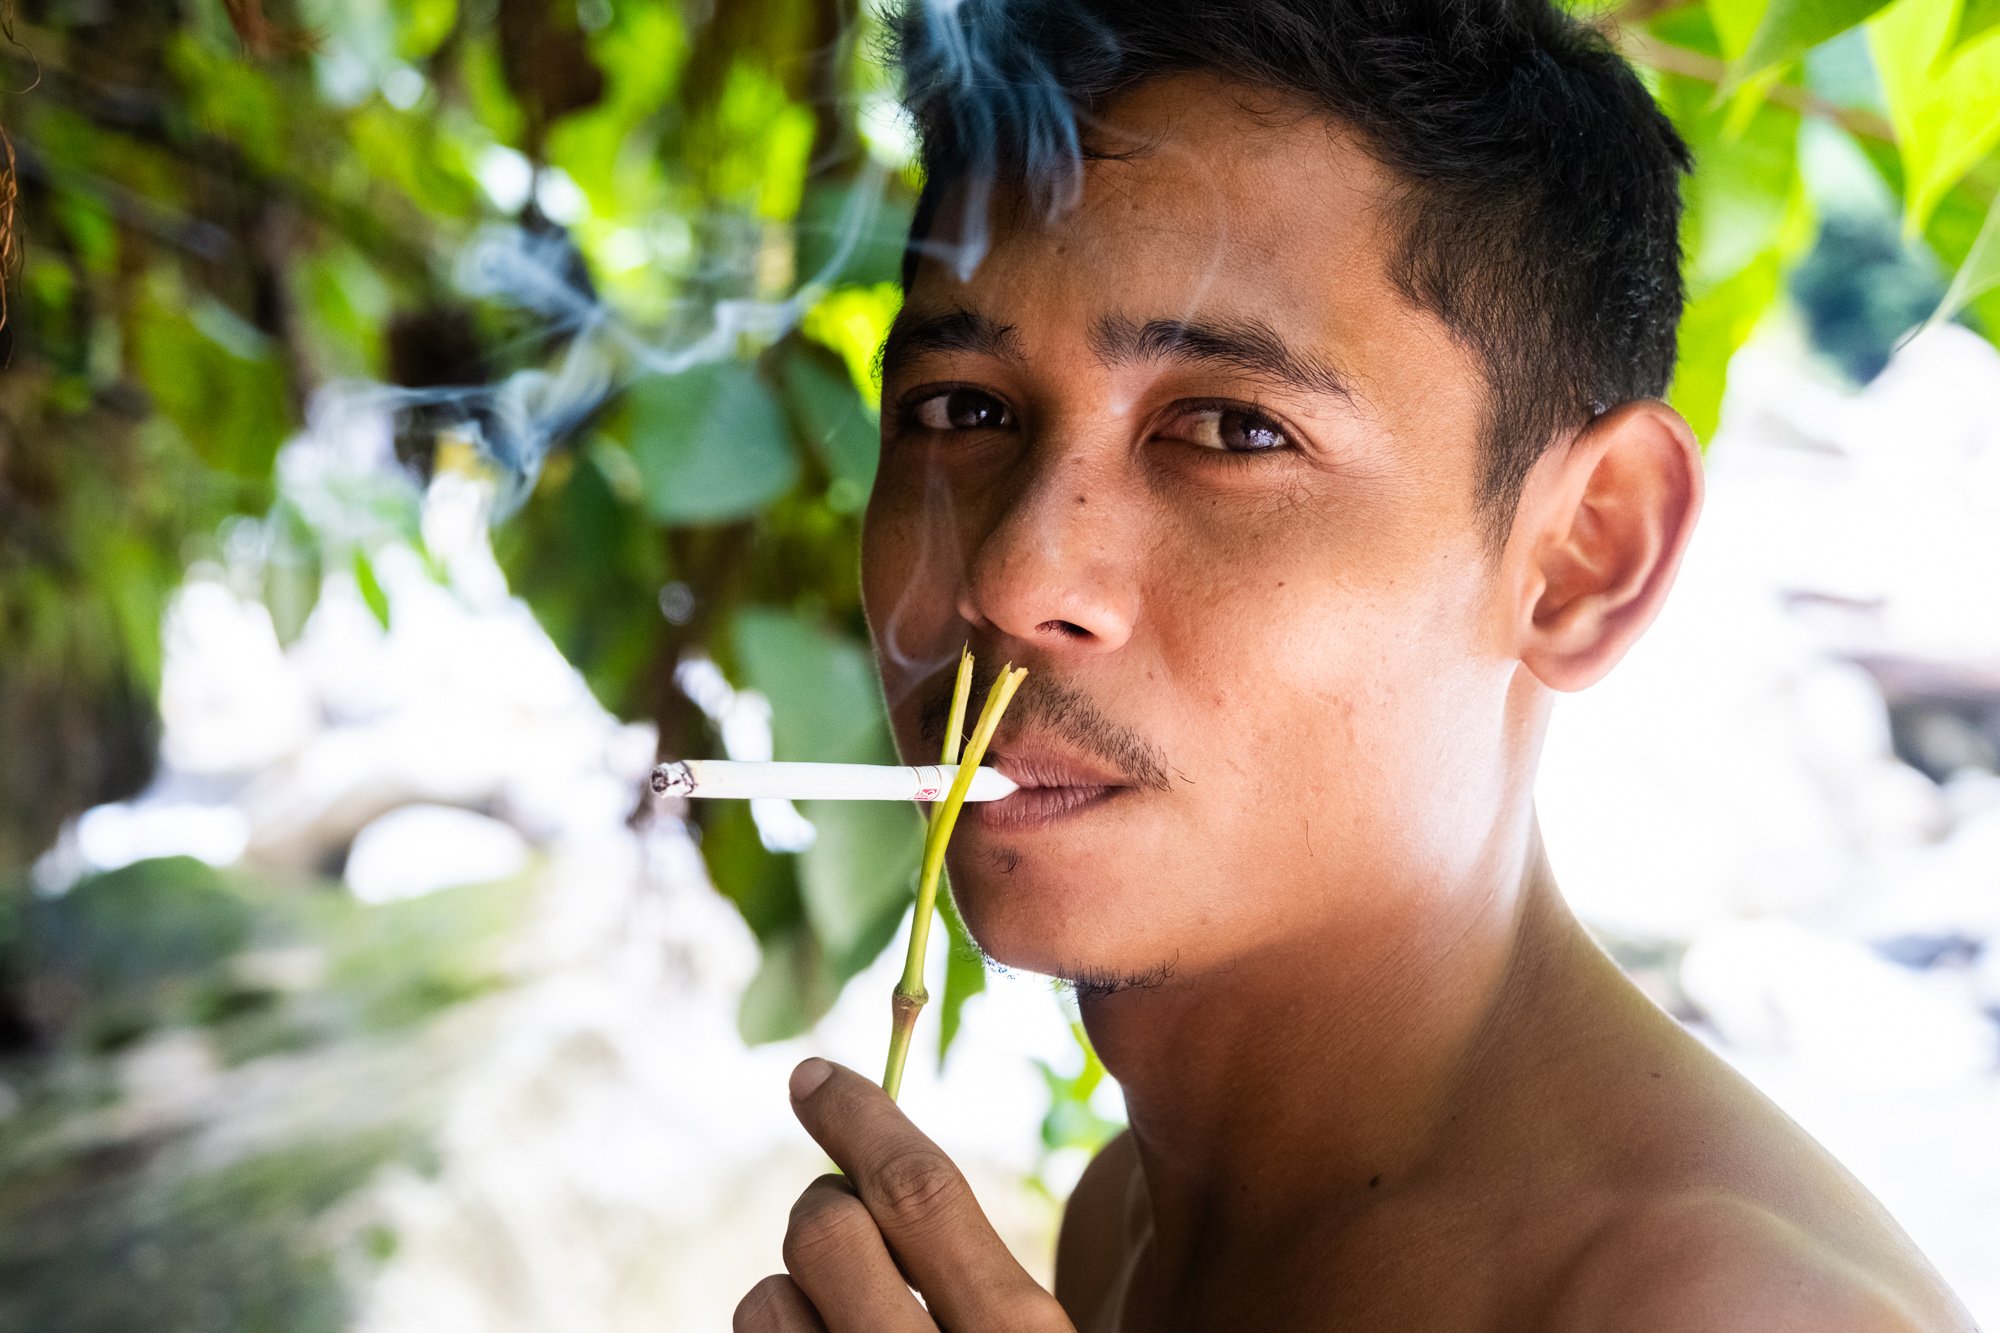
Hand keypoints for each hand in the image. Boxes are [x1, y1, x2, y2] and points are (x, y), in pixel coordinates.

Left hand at [734, 1058, 1077, 1331]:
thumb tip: (872, 1180)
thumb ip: (985, 1285)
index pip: (921, 1191)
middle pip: (827, 1229)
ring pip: (767, 1298)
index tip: (814, 1076)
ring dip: (793, 1293)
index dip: (858, 1117)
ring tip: (843, 1326)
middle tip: (853, 1238)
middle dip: (827, 1208)